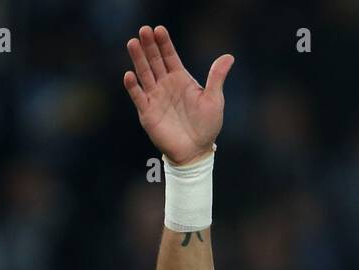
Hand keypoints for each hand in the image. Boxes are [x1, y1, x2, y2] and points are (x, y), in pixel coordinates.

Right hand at [124, 24, 233, 165]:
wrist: (196, 151)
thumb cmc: (207, 126)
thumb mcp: (214, 100)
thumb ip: (216, 77)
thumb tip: (229, 56)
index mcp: (181, 79)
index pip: (170, 56)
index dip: (164, 43)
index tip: (159, 29)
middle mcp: (165, 85)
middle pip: (155, 61)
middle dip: (149, 46)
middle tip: (143, 30)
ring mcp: (155, 98)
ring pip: (144, 74)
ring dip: (138, 59)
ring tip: (132, 43)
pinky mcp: (148, 113)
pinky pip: (138, 97)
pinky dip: (133, 87)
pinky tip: (129, 75)